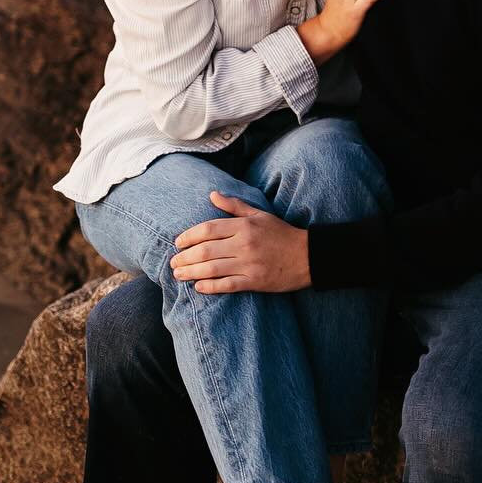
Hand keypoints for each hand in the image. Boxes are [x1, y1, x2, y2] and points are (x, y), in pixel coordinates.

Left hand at [170, 192, 309, 293]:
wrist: (308, 256)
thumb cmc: (282, 234)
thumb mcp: (259, 214)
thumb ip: (234, 205)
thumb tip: (212, 194)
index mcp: (244, 226)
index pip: (208, 229)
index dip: (189, 236)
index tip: (178, 242)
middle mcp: (244, 244)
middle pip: (206, 250)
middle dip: (185, 257)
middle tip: (173, 262)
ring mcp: (249, 264)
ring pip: (212, 268)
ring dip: (192, 272)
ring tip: (179, 275)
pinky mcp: (255, 281)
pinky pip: (227, 285)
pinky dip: (211, 287)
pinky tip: (198, 287)